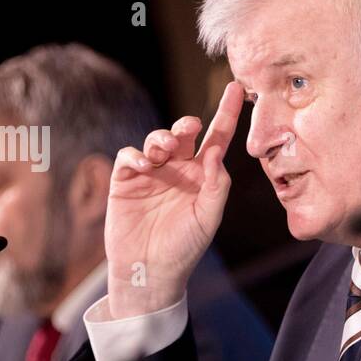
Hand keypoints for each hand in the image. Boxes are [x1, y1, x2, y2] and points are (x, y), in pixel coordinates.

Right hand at [105, 82, 243, 317]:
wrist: (150, 271)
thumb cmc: (184, 247)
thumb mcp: (208, 218)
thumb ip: (216, 185)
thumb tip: (215, 153)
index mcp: (202, 176)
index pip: (217, 139)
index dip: (226, 114)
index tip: (235, 89)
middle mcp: (178, 170)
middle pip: (183, 134)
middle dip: (185, 126)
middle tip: (188, 129)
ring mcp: (151, 174)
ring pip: (156, 141)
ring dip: (160, 139)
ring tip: (163, 152)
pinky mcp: (126, 181)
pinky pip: (129, 157)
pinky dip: (135, 156)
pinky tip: (143, 166)